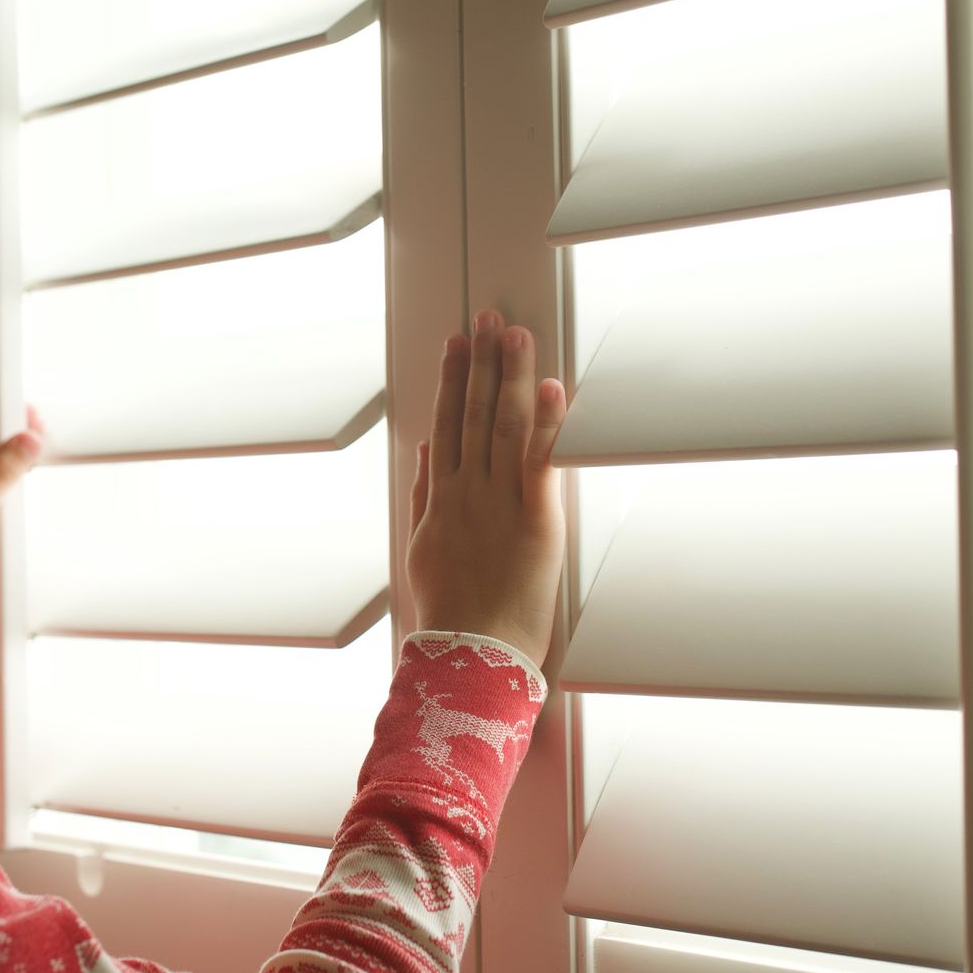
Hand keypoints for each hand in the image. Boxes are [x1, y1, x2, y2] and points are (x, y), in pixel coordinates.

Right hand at [405, 309, 569, 667]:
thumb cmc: (451, 612)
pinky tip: (550, 388)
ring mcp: (498, 503)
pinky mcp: (535, 521)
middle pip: (471, 412)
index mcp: (440, 499)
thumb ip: (422, 495)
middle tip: (488, 318)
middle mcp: (466, 492)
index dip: (450, 379)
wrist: (472, 654)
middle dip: (481, 361)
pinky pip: (539, 461)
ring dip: (511, 375)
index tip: (455, 344)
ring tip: (515, 335)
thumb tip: (425, 448)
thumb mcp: (421, 549)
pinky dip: (545, 422)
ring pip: (502, 425)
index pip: (445, 423)